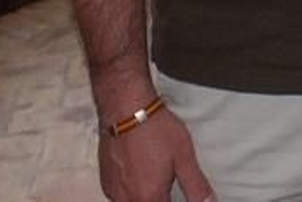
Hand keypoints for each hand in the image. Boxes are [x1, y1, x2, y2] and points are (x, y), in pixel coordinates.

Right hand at [98, 107, 214, 201]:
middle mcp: (128, 199)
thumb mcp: (184, 157)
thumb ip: (196, 185)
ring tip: (154, 179)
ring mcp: (114, 191)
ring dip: (144, 197)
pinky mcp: (105, 180)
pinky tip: (139, 176)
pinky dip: (130, 192)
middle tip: (168, 187)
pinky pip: (119, 197)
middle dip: (160, 199)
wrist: (126, 109)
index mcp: (150, 197)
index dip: (175, 201)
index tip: (177, 193)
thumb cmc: (155, 129)